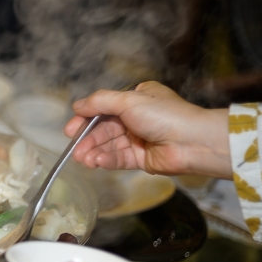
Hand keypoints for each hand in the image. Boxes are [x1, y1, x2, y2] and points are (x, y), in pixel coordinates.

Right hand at [63, 81, 231, 178]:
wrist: (192, 142)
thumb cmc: (164, 115)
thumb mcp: (128, 101)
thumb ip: (99, 102)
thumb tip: (76, 105)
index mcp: (136, 99)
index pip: (103, 108)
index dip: (85, 119)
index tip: (69, 131)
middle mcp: (136, 117)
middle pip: (104, 129)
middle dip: (88, 140)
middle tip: (74, 151)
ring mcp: (139, 139)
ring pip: (109, 145)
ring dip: (95, 152)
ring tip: (83, 160)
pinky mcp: (141, 158)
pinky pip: (119, 158)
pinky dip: (107, 160)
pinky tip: (98, 162)